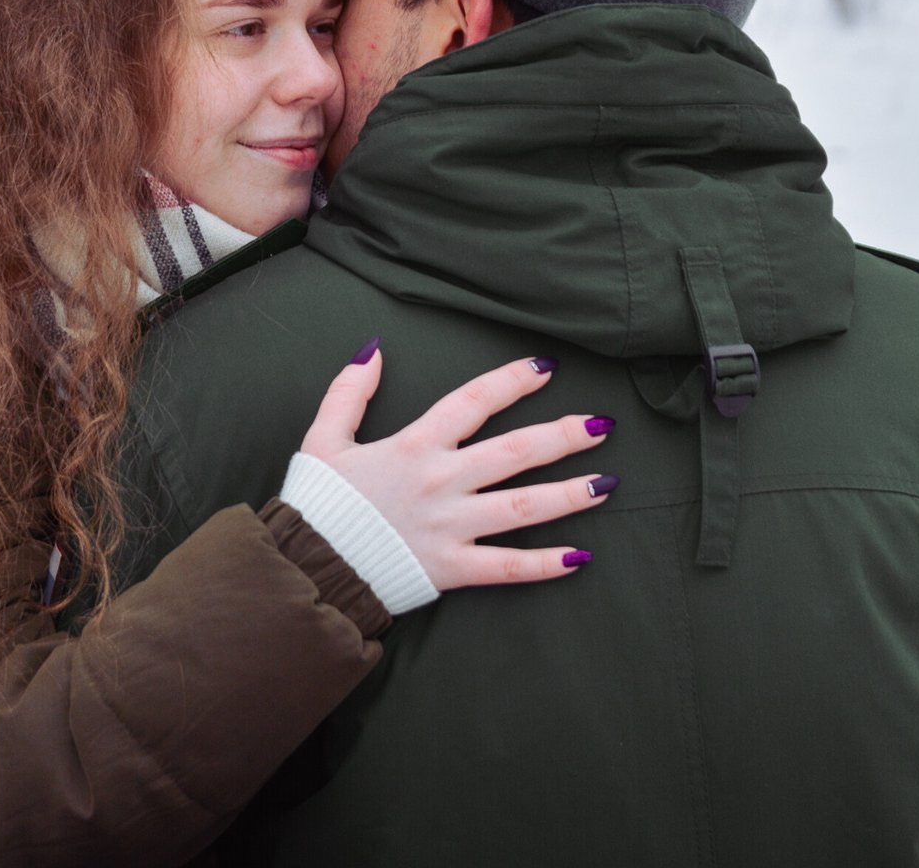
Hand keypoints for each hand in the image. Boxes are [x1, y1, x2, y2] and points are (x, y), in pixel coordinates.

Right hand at [299, 347, 613, 588]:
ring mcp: (451, 526)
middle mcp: (441, 481)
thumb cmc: (319, 502)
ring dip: (569, 494)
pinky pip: (507, 567)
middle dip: (562, 435)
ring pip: (523, 507)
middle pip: (515, 452)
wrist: (309, 564)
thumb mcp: (323, 437)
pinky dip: (545, 564)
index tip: (546, 369)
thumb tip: (375, 350)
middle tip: (601, 425)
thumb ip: (349, 392)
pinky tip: (579, 556)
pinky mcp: (452, 568)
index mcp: (414, 445)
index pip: (473, 402)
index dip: (512, 381)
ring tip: (608, 483)